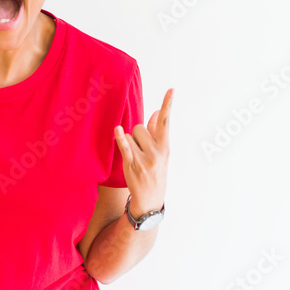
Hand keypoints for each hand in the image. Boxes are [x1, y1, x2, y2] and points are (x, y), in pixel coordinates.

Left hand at [114, 88, 171, 215]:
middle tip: (141, 150)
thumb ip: (156, 131)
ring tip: (136, 158)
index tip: (172, 90)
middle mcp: (157, 151)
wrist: (150, 199)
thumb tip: (156, 111)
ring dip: (129, 143)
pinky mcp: (131, 165)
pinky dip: (120, 138)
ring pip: (130, 135)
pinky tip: (117, 130)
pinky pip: (124, 146)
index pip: (166, 121)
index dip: (168, 104)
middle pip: (140, 127)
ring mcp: (144, 159)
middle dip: (137, 135)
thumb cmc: (156, 172)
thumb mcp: (161, 153)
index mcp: (165, 146)